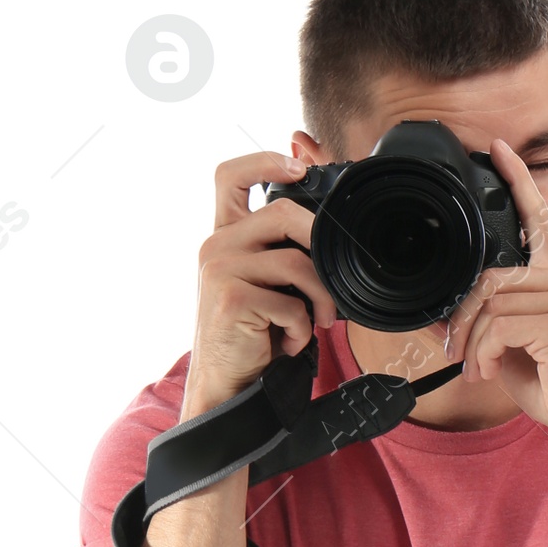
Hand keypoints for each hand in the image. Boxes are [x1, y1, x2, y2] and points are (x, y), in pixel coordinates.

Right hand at [182, 151, 336, 416]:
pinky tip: (288, 342)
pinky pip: (290, 302)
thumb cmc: (252, 337)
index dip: (265, 161)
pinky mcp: (231, 298)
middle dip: (322, 244)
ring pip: (296, 263)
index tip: (298, 166)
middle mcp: (216, 246)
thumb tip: (321, 225)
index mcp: (225, 236)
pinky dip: (301, 328)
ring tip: (316, 322)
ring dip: (319, 299)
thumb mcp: (267, 285)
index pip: (231, 176)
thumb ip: (282, 252)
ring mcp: (220, 270)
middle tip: (331, 283)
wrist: (227, 385)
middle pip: (284, 214)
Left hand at [442, 139, 547, 458]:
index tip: (499, 150)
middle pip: (491, 274)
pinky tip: (492, 372)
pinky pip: (499, 326)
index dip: (518, 182)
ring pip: (490, 302)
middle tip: (454, 348)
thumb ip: (493, 322)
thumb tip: (444, 314)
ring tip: (477, 368)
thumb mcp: (518, 348)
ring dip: (472, 342)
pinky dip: (485, 353)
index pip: (539, 218)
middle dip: (463, 315)